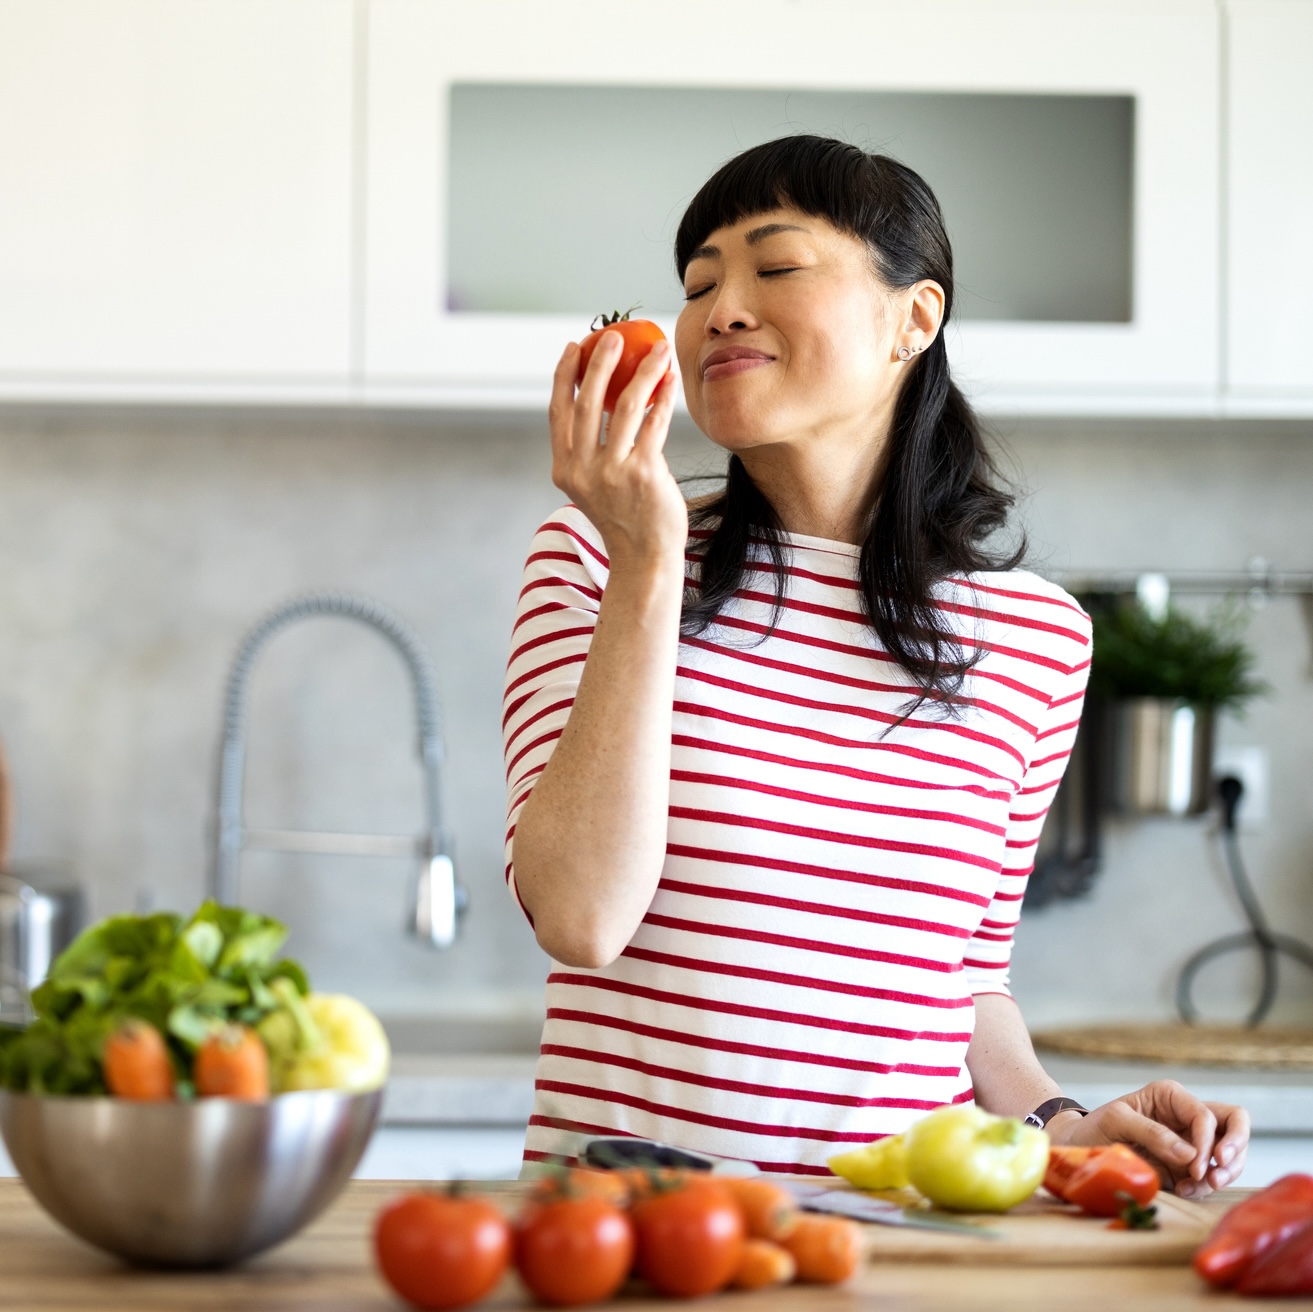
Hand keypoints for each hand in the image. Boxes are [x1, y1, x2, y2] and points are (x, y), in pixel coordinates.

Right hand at [549, 332, 685, 573]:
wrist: (645, 557)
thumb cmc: (624, 517)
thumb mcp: (594, 486)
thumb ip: (589, 451)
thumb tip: (600, 401)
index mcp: (564, 470)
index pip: (559, 412)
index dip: (564, 376)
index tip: (574, 347)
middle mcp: (583, 470)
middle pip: (588, 403)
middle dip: (599, 362)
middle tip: (614, 336)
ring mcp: (612, 473)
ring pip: (625, 407)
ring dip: (641, 371)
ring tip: (656, 348)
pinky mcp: (643, 474)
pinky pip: (654, 424)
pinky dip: (662, 397)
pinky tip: (670, 380)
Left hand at [1049, 1080, 1249, 1197]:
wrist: (1080, 1149)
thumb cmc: (1094, 1127)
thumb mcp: (1115, 1121)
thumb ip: (1151, 1132)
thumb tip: (1190, 1154)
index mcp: (1171, 1096)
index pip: (1206, 1115)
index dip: (1208, 1141)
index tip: (1196, 1166)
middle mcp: (1185, 1116)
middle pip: (1235, 1124)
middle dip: (1235, 1151)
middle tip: (1217, 1176)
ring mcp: (1190, 1141)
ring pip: (1231, 1152)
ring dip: (1223, 1173)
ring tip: (1195, 1187)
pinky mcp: (1187, 1165)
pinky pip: (1211, 1174)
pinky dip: (1204, 1186)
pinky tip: (1183, 1191)